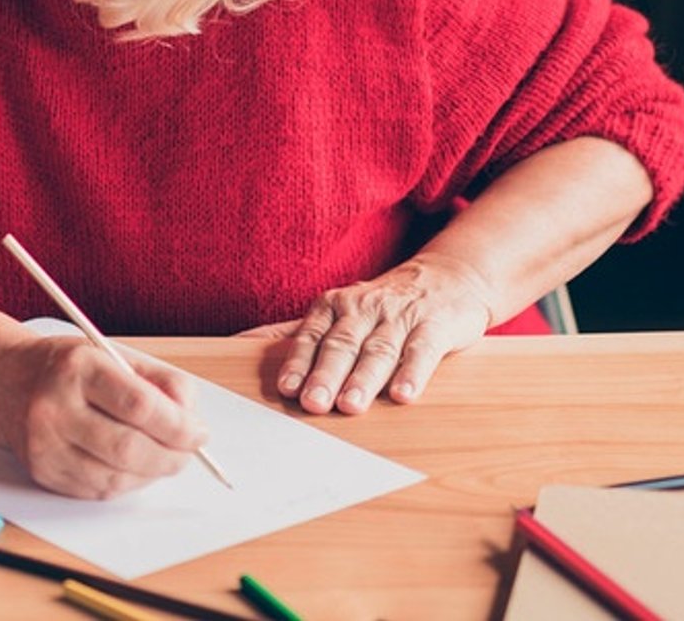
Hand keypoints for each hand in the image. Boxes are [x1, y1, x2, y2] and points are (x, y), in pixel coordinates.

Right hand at [0, 335, 208, 498]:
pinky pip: (98, 490)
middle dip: (171, 456)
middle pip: (128, 448)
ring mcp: (44, 443)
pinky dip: (125, 483)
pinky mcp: (42, 471)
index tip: (198, 432)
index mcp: (76, 368)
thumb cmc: (67, 369)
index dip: (178, 425)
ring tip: (160, 458)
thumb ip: (160, 382)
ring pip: (116, 477)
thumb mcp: (112, 355)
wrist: (5, 384)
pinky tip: (131, 466)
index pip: (139, 405)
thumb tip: (192, 420)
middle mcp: (54, 406)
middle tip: (187, 452)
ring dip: (151, 474)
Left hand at [267, 254, 493, 414]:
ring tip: (350, 405)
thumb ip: (291, 330)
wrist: (446, 277)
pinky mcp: (435, 327)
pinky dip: (412, 372)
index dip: (297, 363)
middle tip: (313, 403)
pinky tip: (403, 394)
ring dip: (363, 379)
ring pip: (377, 350)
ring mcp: (399, 317)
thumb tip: (237, 343)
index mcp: (333, 307)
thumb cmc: (380, 306)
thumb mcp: (335, 311)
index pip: (310, 337)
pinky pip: (421, 351)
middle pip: (340, 345)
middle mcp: (362, 309)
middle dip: (324, 375)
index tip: (286, 389)